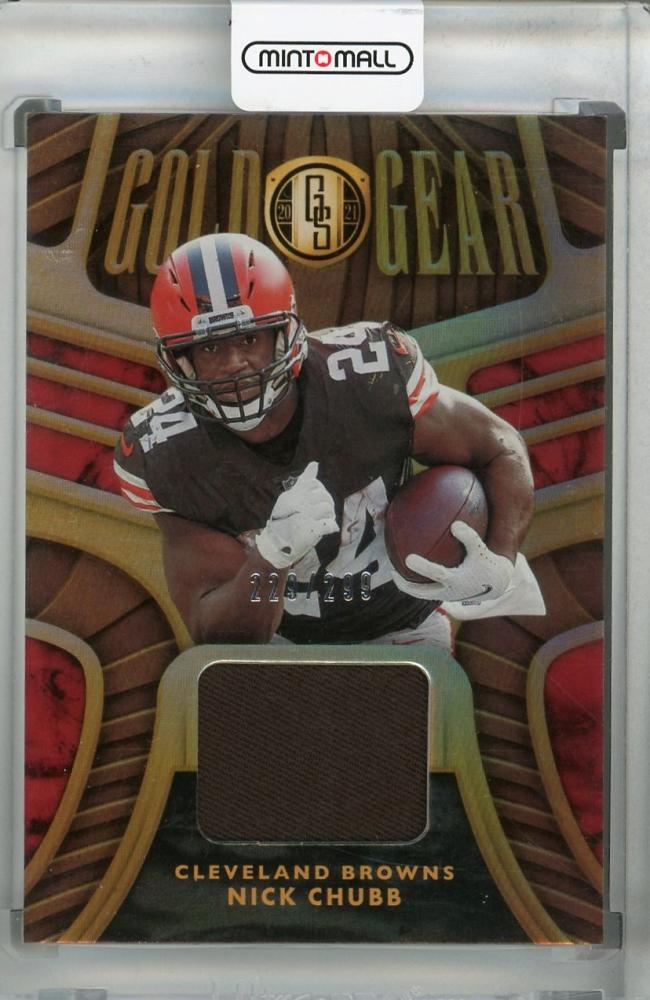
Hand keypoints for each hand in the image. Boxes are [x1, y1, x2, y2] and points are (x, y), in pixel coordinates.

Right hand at [256, 461, 337, 568]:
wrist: (275, 546)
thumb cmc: (284, 521)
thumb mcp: (289, 499)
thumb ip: (303, 482)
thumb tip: (315, 463)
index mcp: (292, 495)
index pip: (314, 484)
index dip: (321, 491)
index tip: (318, 500)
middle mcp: (298, 504)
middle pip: (323, 495)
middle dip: (328, 503)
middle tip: (325, 513)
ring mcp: (304, 517)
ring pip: (327, 508)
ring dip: (330, 515)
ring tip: (325, 521)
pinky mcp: (310, 531)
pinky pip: (329, 524)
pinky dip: (332, 527)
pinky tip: (329, 529)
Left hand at [391, 521, 514, 602]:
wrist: (495, 584)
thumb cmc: (486, 563)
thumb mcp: (481, 549)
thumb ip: (469, 537)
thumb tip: (454, 524)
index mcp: (456, 581)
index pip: (436, 574)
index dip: (422, 567)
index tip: (408, 558)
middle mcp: (448, 592)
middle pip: (421, 592)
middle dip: (405, 584)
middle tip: (392, 572)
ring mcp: (445, 596)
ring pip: (421, 594)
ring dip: (408, 585)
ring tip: (395, 573)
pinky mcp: (445, 596)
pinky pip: (427, 589)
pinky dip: (418, 582)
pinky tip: (410, 570)